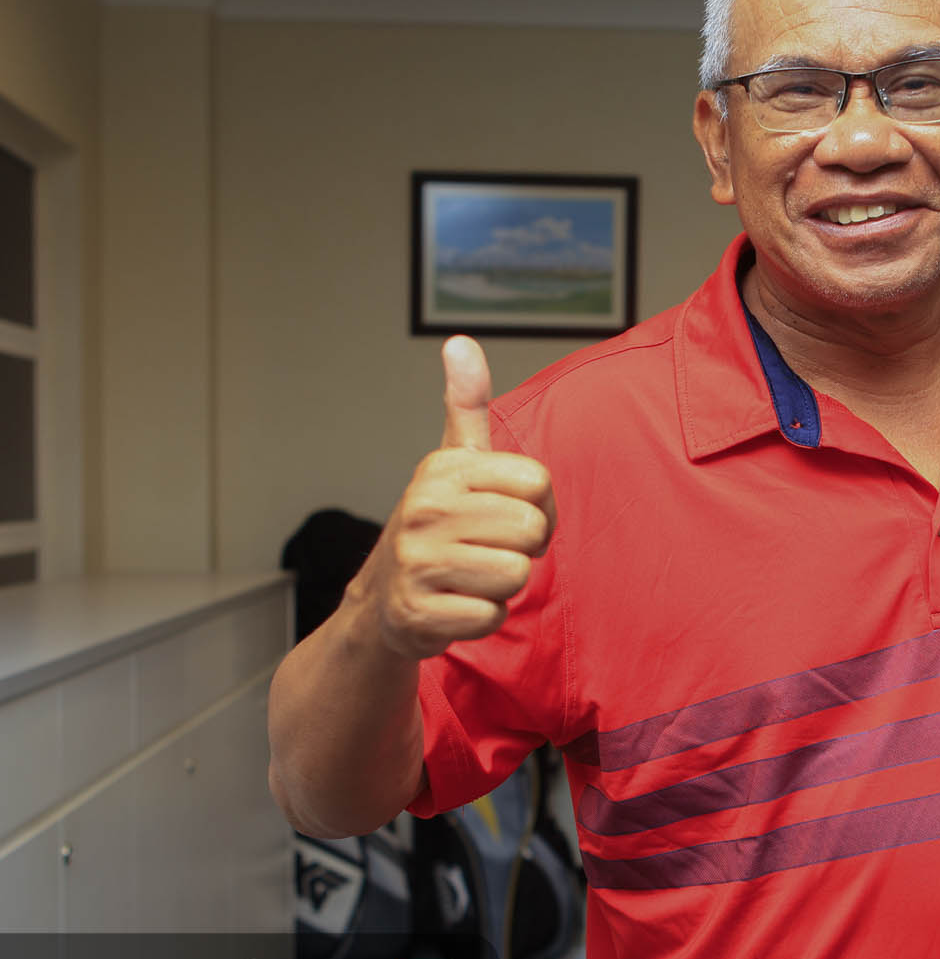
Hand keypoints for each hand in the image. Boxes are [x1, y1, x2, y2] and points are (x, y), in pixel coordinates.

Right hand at [349, 336, 556, 660]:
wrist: (382, 602)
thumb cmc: (438, 525)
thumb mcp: (452, 463)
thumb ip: (466, 405)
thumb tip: (460, 341)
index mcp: (443, 469)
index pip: (539, 483)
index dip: (537, 505)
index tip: (504, 512)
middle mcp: (425, 509)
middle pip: (532, 531)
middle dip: (523, 548)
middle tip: (488, 548)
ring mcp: (417, 562)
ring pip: (515, 576)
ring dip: (502, 585)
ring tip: (470, 575)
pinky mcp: (417, 613)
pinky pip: (492, 616)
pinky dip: (483, 617)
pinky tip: (455, 604)